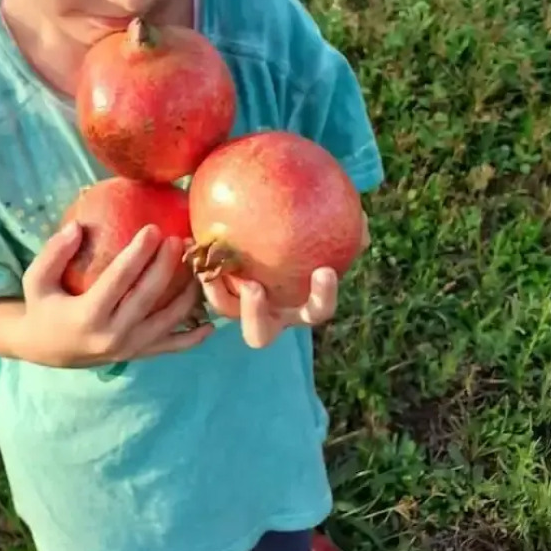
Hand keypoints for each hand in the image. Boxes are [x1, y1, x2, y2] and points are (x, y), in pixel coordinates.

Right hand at [18, 221, 213, 367]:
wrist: (44, 348)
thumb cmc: (43, 307)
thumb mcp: (36, 279)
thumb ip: (53, 253)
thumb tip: (76, 226)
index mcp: (88, 315)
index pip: (119, 279)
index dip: (138, 254)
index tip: (153, 229)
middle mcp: (112, 335)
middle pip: (148, 296)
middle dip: (167, 266)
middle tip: (180, 239)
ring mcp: (129, 348)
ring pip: (167, 320)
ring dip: (187, 294)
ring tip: (198, 266)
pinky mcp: (138, 354)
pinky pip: (170, 347)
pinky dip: (192, 338)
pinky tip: (211, 324)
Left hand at [200, 213, 370, 349]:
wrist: (258, 230)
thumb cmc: (297, 235)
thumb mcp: (321, 228)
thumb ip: (342, 226)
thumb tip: (362, 217)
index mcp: (297, 305)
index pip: (316, 311)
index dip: (322, 298)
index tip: (324, 272)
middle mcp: (266, 313)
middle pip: (259, 334)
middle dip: (255, 316)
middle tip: (253, 287)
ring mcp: (237, 305)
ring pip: (224, 312)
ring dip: (216, 295)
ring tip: (209, 267)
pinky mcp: (212, 289)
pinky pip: (202, 285)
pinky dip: (196, 269)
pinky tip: (188, 238)